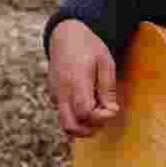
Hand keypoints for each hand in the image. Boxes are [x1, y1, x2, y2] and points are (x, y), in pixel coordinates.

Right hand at [47, 19, 119, 136]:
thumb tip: (111, 111)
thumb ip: (108, 87)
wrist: (65, 36)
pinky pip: (64, 114)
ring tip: (98, 111)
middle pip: (70, 126)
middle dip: (89, 130)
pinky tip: (89, 103)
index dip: (100, 118)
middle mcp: (61, 91)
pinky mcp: (53, 96)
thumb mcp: (105, 62)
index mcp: (76, 81)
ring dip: (83, 126)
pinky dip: (77, 117)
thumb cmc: (89, 47)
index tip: (112, 110)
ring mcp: (55, 95)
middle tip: (104, 119)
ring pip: (65, 124)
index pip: (85, 112)